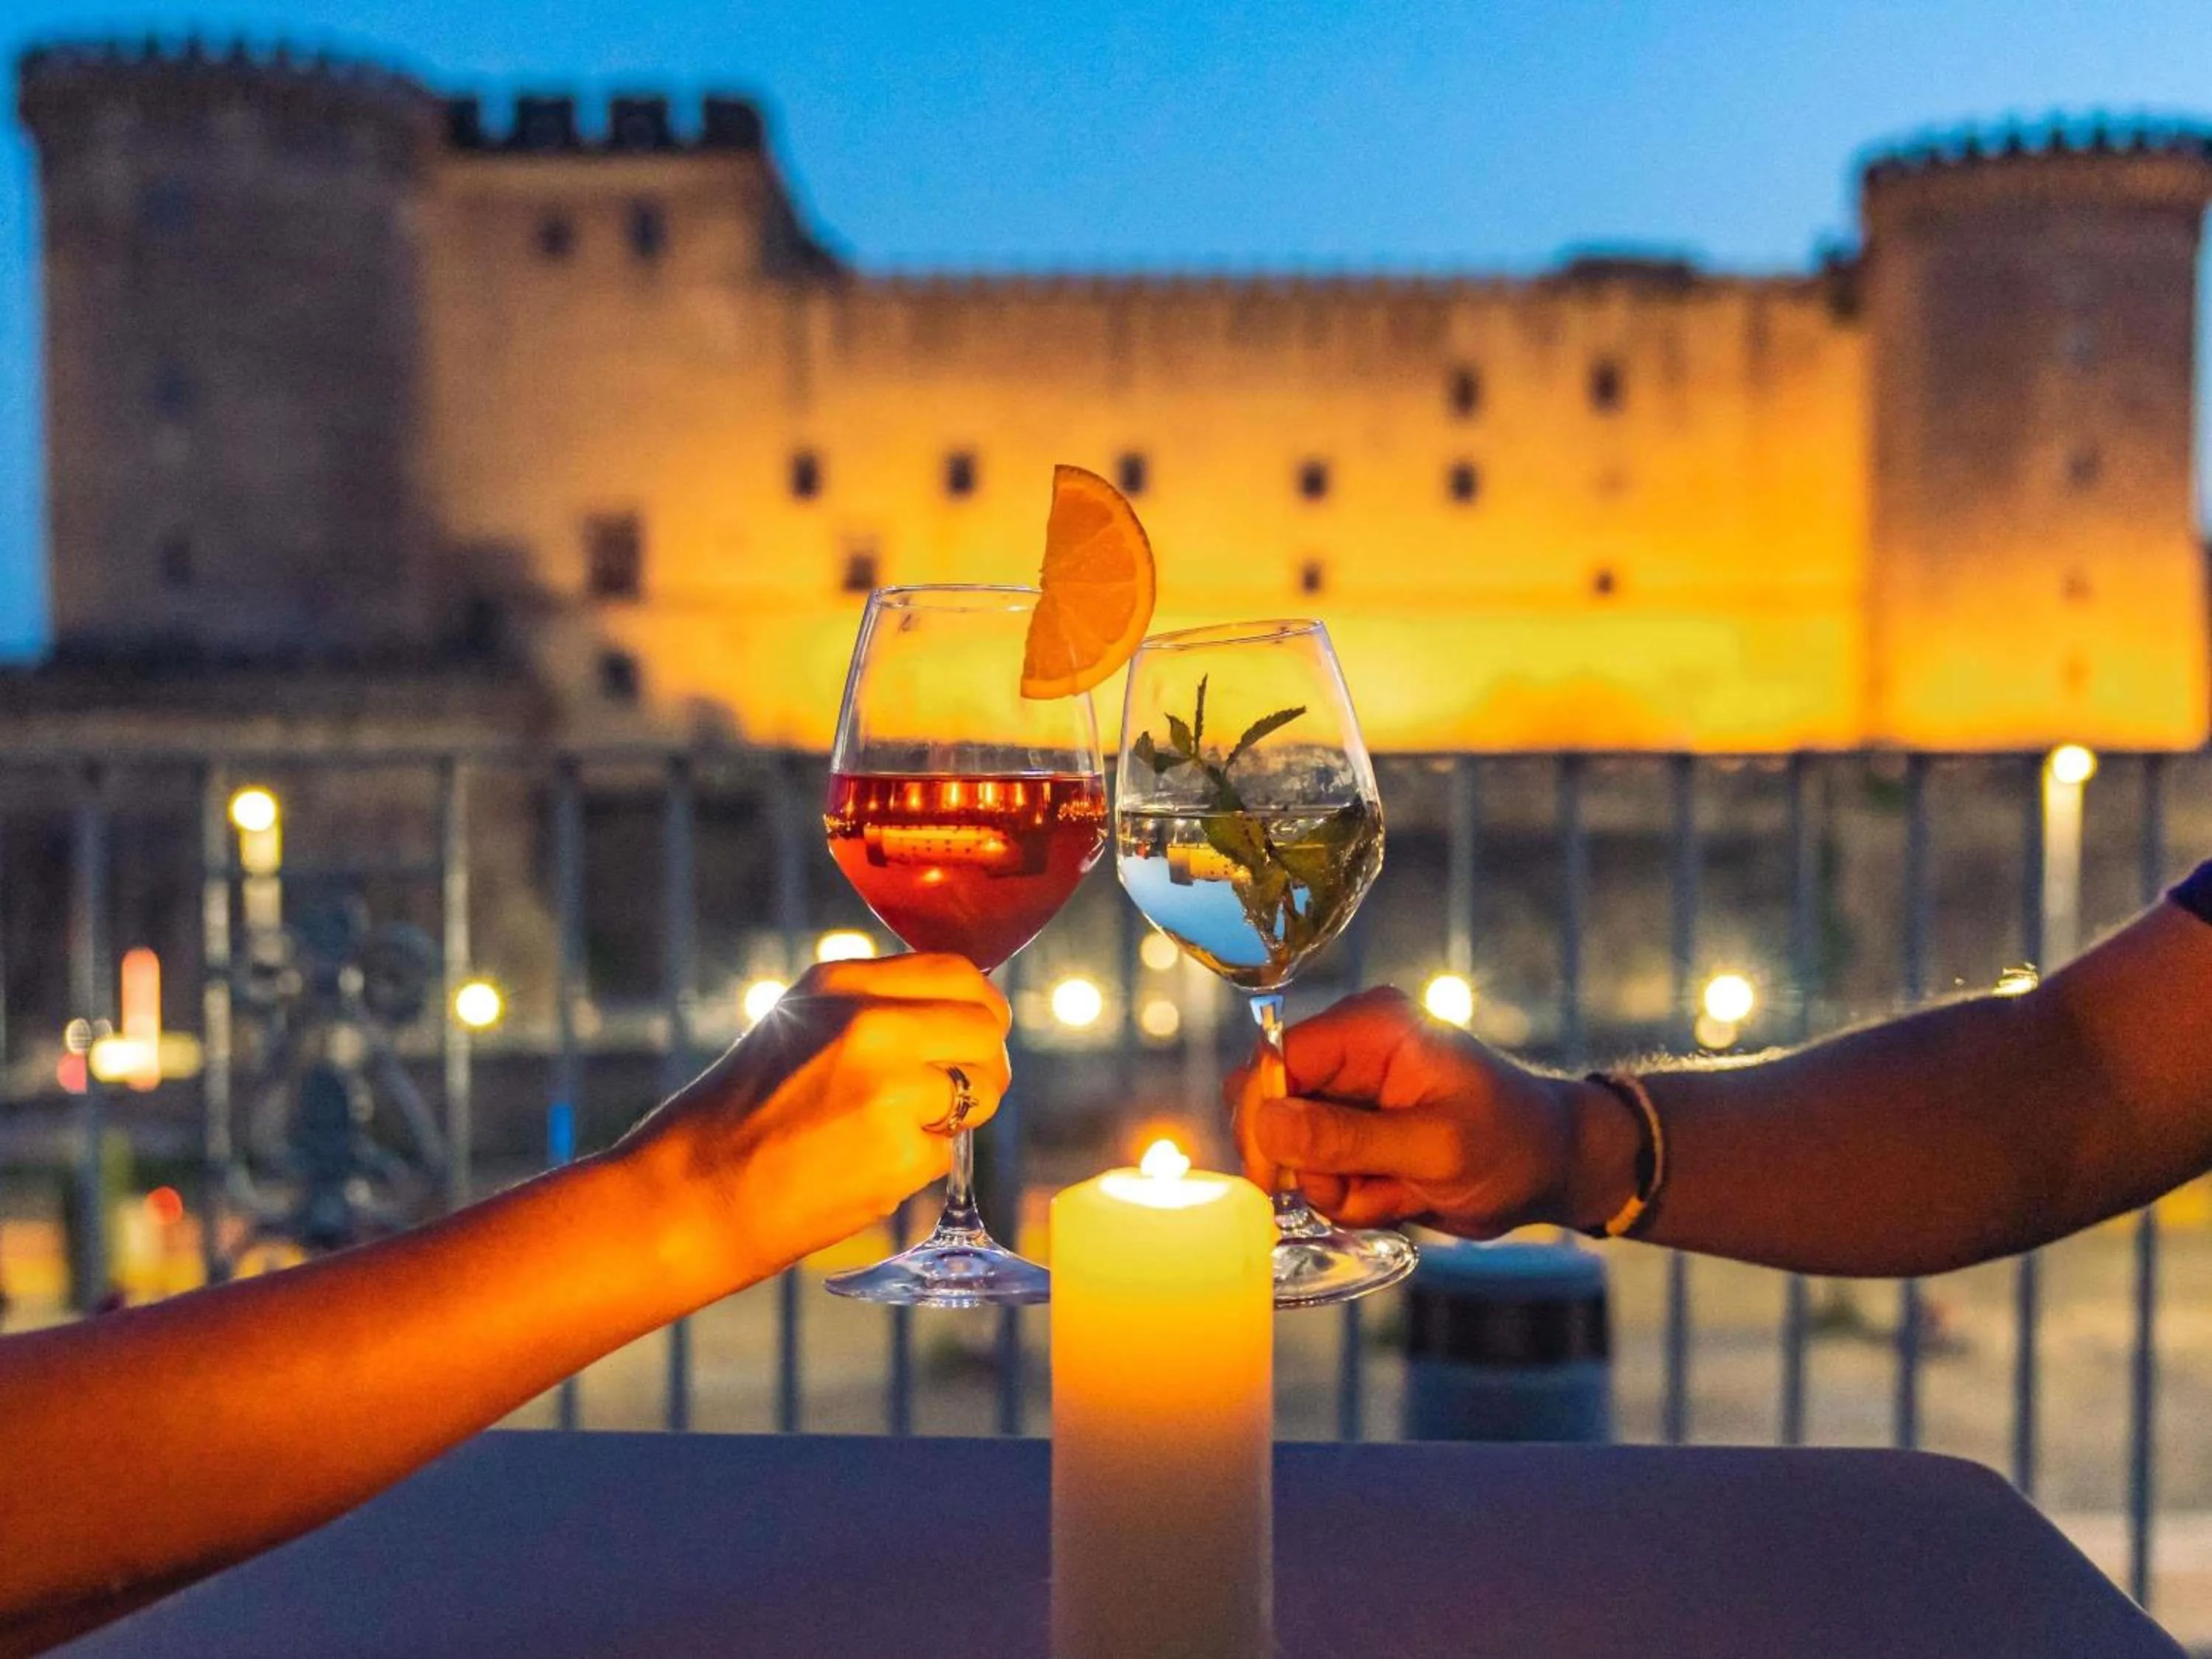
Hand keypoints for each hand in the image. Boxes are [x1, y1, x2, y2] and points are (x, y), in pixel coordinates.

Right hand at [617, 954, 1011, 1292]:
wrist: (692, 1192)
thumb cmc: (742, 1112)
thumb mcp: (801, 1023)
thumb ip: (875, 1007)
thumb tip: (959, 1013)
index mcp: (843, 983)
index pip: (959, 974)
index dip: (981, 1008)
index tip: (976, 1034)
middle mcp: (871, 1025)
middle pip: (985, 1030)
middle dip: (986, 1065)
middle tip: (957, 1095)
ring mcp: (888, 1089)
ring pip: (982, 1093)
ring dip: (959, 1118)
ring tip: (897, 1132)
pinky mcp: (897, 1153)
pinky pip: (946, 1152)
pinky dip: (919, 1165)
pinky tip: (866, 1168)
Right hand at [1227, 986, 1615, 1238]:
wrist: (1555, 1168)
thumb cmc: (1514, 1145)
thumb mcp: (1434, 1147)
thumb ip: (1347, 1138)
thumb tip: (1267, 1123)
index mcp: (1370, 1027)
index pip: (1276, 1060)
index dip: (1265, 1118)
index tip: (1280, 1178)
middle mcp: (1351, 1050)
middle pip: (1272, 1105)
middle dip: (1308, 1163)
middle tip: (1358, 1190)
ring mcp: (1351, 1092)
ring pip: (1293, 1149)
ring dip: (1335, 1187)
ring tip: (1396, 1190)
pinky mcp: (1355, 1129)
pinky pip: (1319, 1170)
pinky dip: (1350, 1195)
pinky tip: (1398, 1193)